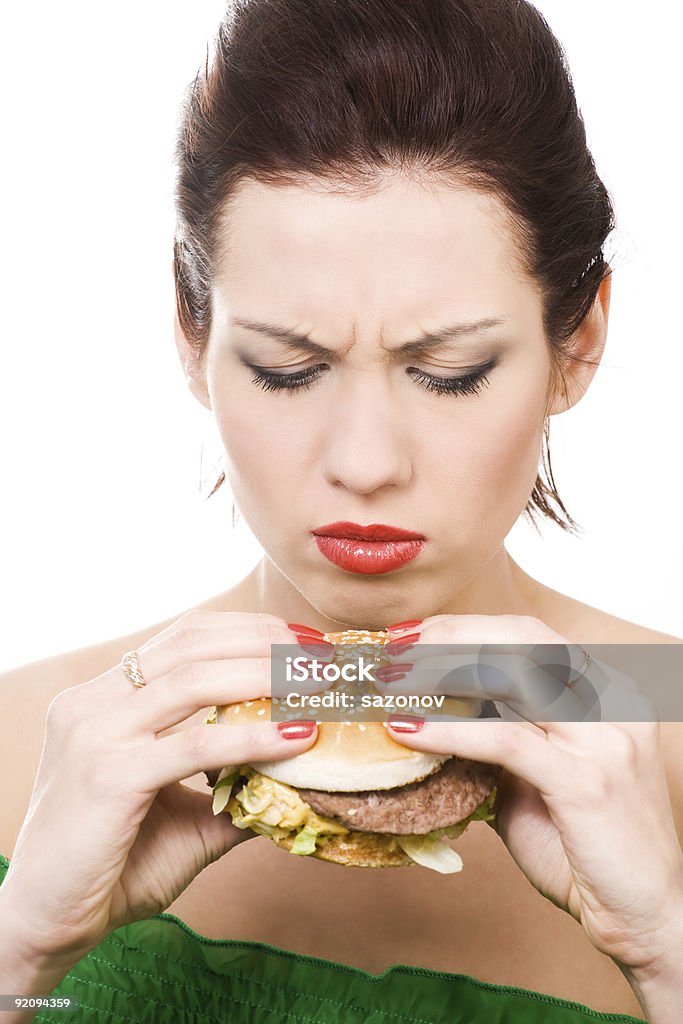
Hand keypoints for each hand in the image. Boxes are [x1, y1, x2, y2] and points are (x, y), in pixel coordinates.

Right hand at [2, 611, 319, 964]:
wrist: (48, 922)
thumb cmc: (115, 864)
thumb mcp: (180, 808)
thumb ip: (231, 782)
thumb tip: (301, 770)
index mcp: (102, 698)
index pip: (183, 638)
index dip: (247, 630)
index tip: (300, 640)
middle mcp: (92, 704)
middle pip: (192, 646)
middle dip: (264, 642)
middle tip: (319, 657)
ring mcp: (95, 735)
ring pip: (194, 681)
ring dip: (266, 676)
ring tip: (316, 684)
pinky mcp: (108, 777)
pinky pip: (194, 745)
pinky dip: (253, 737)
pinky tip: (297, 736)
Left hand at [381, 613, 682, 974]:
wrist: (644, 914)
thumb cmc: (587, 847)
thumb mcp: (536, 777)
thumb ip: (499, 741)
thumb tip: (433, 718)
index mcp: (605, 692)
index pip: (529, 634)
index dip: (466, 627)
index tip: (413, 635)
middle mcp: (612, 701)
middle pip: (522, 638)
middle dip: (450, 635)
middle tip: (396, 648)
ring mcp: (605, 736)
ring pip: (514, 673)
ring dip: (442, 672)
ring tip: (393, 681)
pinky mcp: (586, 779)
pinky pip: (505, 738)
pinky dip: (449, 730)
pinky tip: (408, 729)